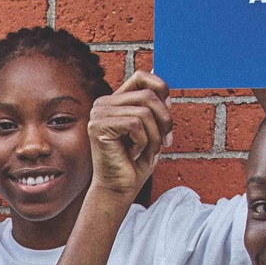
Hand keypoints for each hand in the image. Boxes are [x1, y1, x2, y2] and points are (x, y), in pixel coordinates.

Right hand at [87, 71, 170, 202]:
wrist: (120, 188)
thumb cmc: (136, 162)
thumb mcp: (153, 128)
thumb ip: (155, 105)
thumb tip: (159, 79)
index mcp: (115, 101)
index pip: (142, 76)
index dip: (162, 89)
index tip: (166, 117)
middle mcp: (103, 103)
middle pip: (148, 94)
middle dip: (164, 120)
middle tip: (164, 141)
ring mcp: (98, 114)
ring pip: (145, 111)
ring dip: (155, 134)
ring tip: (147, 149)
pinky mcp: (98, 127)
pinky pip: (136, 124)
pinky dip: (143, 140)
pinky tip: (133, 152)